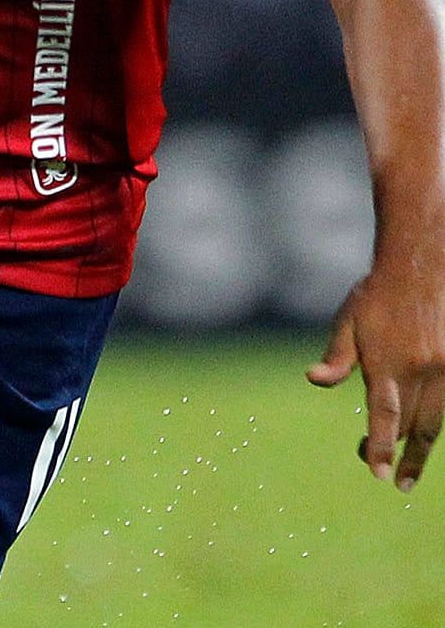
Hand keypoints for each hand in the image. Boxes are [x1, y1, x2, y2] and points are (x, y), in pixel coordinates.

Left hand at [310, 246, 444, 490]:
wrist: (422, 266)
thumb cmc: (376, 294)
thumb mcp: (349, 321)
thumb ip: (337, 357)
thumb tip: (314, 380)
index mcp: (387, 363)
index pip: (384, 417)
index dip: (380, 447)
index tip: (378, 473)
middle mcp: (420, 371)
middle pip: (413, 426)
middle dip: (402, 456)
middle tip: (394, 481)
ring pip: (436, 421)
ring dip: (423, 448)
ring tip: (411, 472)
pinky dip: (436, 423)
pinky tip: (426, 436)